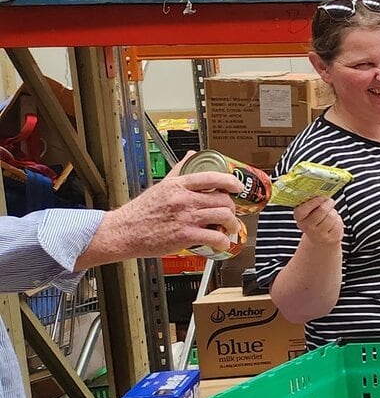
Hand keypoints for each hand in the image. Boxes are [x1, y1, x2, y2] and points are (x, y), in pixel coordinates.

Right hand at [79, 170, 241, 265]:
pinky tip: (221, 243)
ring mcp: (185, 217)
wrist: (124, 232)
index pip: (211, 177)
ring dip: (231, 225)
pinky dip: (223, 241)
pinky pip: (215, 237)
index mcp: (178, 185)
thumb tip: (191, 155)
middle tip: (230, 214)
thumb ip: (179, 170)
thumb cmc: (141, 211)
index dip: (230, 181)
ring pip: (223, 216)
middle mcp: (184, 199)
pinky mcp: (185, 236)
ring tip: (228, 228)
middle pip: (222, 199)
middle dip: (231, 208)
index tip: (238, 187)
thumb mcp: (161, 185)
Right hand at [293, 194, 343, 250]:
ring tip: (331, 212)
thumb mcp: (310, 211)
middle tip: (330, 201)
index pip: (303, 210)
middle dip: (328, 203)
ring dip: (334, 212)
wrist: (320, 239)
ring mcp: (319, 235)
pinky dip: (338, 220)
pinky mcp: (331, 238)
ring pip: (331, 216)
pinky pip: (339, 224)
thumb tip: (321, 192)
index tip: (322, 197)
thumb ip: (312, 202)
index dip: (313, 202)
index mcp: (299, 218)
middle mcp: (307, 228)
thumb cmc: (315, 219)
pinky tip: (334, 222)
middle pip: (322, 211)